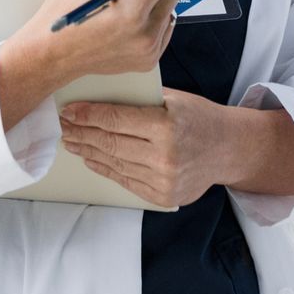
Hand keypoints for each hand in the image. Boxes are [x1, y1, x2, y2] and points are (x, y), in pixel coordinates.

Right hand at [3, 0, 181, 93]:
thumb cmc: (63, 14)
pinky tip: (128, 18)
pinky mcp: (148, 59)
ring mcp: (148, 51)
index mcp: (131, 12)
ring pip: (171, 7)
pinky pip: (165, 27)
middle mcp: (145, 35)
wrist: (51, 55)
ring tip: (124, 1)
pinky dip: (152, 17)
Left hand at [60, 90, 237, 207]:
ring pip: (114, 163)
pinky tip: (91, 158)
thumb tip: (100, 97)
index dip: (88, 115)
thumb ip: (141, 101)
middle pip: (110, 143)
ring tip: (72, 141)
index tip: (69, 111)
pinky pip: (125, 180)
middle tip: (64, 125)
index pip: (116, 120)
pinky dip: (105, 168)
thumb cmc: (201, 118)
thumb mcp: (174, 99)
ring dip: (88, 151)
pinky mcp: (162, 196)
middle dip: (82, 133)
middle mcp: (164, 157)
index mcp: (166, 126)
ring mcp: (163, 180)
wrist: (229, 149)